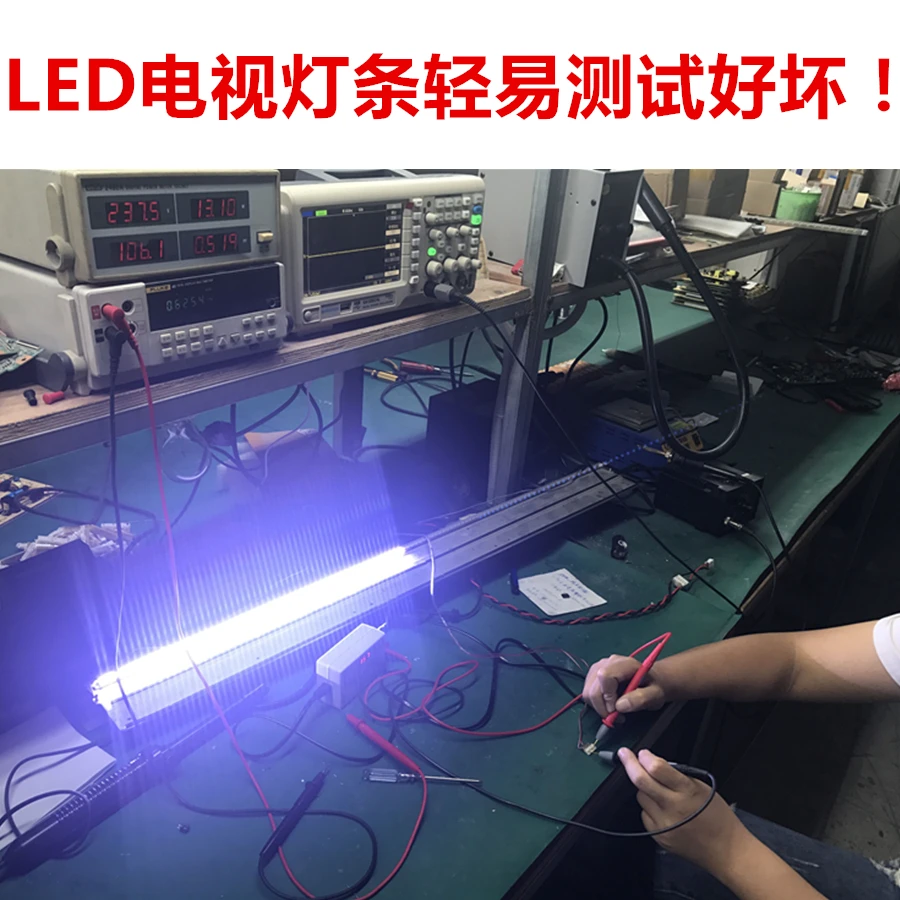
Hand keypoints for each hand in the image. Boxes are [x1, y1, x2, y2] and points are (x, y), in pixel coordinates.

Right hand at [582, 655, 666, 716]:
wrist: (651, 680)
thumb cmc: (654, 687)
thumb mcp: (655, 695)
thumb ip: (641, 699)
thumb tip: (620, 706)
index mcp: (624, 664)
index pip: (605, 677)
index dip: (608, 697)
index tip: (618, 711)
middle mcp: (608, 662)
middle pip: (593, 688)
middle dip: (603, 707)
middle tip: (618, 717)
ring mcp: (598, 667)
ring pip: (587, 692)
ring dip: (599, 707)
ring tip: (615, 712)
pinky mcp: (593, 674)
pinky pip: (587, 692)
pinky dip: (596, 703)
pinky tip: (610, 705)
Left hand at [618, 747, 750, 878]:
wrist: (725, 851)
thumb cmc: (717, 817)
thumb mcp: (702, 788)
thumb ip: (678, 776)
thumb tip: (655, 764)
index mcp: (686, 792)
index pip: (658, 769)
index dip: (646, 757)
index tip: (642, 752)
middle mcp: (672, 807)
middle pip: (641, 781)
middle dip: (629, 764)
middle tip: (624, 754)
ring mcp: (663, 824)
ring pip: (641, 797)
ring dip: (644, 789)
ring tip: (657, 790)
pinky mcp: (658, 836)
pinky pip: (645, 814)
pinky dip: (649, 808)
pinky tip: (661, 809)